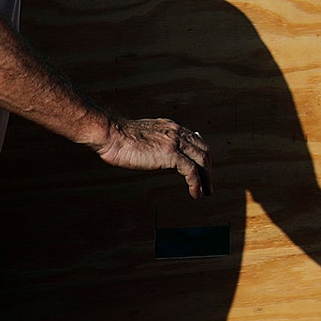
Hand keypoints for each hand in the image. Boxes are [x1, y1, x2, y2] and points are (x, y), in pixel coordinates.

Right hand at [96, 117, 210, 198]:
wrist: (112, 134)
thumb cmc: (119, 138)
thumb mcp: (142, 137)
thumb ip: (154, 142)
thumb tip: (155, 153)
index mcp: (171, 127)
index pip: (195, 139)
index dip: (201, 154)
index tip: (203, 167)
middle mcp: (177, 132)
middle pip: (203, 150)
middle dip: (208, 168)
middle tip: (208, 183)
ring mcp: (175, 142)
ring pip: (202, 160)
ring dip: (206, 178)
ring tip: (206, 192)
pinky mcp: (171, 154)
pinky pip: (191, 171)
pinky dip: (196, 184)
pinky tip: (195, 194)